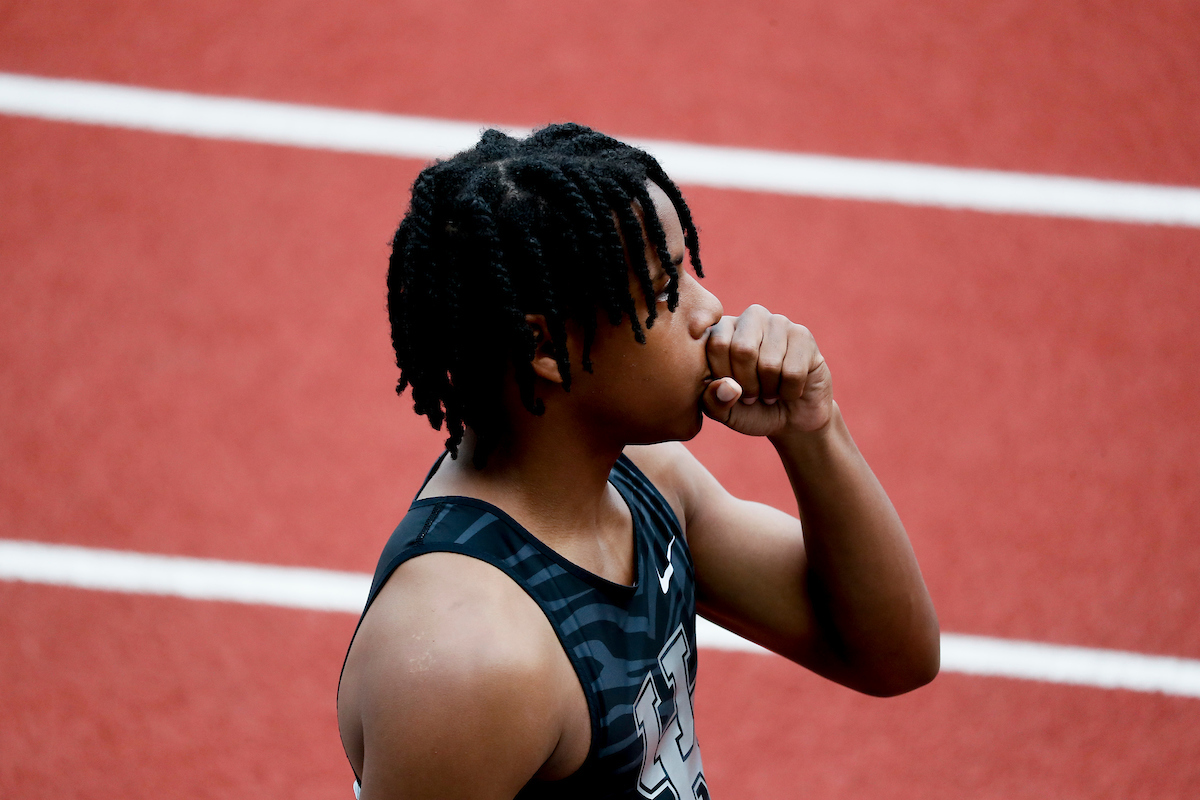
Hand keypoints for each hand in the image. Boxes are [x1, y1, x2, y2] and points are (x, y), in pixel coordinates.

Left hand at [702, 305, 832, 437]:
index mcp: (722, 328)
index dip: (724, 377)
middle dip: (748, 384)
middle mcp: (751, 317)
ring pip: (769, 363)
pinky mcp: (804, 336)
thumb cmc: (751, 409)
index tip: (732, 390)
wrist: (791, 417)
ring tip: (770, 392)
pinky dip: (789, 392)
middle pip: (743, 350)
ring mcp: (779, 323)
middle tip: (752, 395)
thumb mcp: (724, 411)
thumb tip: (726, 386)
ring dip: (769, 391)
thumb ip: (713, 401)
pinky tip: (788, 390)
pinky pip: (793, 372)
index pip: (717, 344)